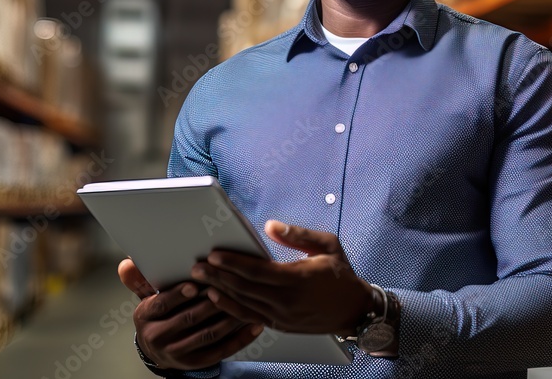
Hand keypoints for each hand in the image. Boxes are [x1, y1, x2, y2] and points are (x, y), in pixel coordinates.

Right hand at [117, 259, 263, 370]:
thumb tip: (126, 264)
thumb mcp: (146, 297)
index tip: (194, 284)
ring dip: (229, 318)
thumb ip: (140, 280)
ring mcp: (177, 353)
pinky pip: (221, 351)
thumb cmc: (158, 314)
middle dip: (211, 302)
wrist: (157, 349)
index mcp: (145, 316)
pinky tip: (254, 325)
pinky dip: (240, 338)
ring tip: (247, 302)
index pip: (161, 304)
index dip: (177, 294)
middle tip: (231, 286)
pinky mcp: (195, 363)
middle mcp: (158, 337)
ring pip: (208, 334)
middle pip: (189, 318)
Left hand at [189, 220, 372, 335]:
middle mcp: (287, 301)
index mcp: (297, 279)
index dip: (233, 263)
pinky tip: (217, 298)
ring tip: (200, 280)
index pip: (256, 271)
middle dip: (218, 276)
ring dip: (219, 291)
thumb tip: (269, 225)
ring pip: (243, 303)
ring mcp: (282, 316)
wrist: (355, 311)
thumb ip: (298, 234)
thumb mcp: (327, 245)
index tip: (214, 254)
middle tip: (196, 266)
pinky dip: (230, 307)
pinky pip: (249, 316)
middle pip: (244, 288)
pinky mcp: (280, 325)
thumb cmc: (341, 274)